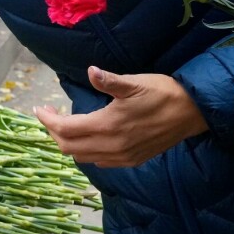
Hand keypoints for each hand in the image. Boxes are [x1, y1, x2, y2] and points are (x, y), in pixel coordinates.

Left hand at [34, 66, 207, 167]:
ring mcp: (122, 157)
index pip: (64, 129)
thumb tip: (91, 71)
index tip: (40, 108)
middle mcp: (111, 146)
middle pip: (68, 147)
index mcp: (107, 125)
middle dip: (53, 131)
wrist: (193, 113)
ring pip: (82, 157)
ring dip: (68, 142)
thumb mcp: (135, 82)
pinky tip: (88, 136)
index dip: (47, 120)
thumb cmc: (163, 92)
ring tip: (65, 124)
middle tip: (50, 113)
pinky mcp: (132, 160)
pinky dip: (86, 151)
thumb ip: (109, 81)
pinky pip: (99, 162)